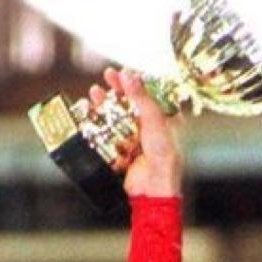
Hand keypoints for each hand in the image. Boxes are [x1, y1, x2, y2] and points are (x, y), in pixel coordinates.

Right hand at [88, 67, 182, 196]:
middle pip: (134, 104)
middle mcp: (155, 130)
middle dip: (119, 90)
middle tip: (108, 76)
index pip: (153, 95)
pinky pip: (112, 133)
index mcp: (169, 121)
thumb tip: (129, 76)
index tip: (125, 72)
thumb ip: (141, 98)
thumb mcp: (155, 122)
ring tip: (95, 93)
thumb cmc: (164, 159)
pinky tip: (92, 112)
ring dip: (107, 104)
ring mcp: (139, 141)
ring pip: (121, 117)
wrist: (153, 190)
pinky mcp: (126, 151)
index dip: (138, 83)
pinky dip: (102, 123)